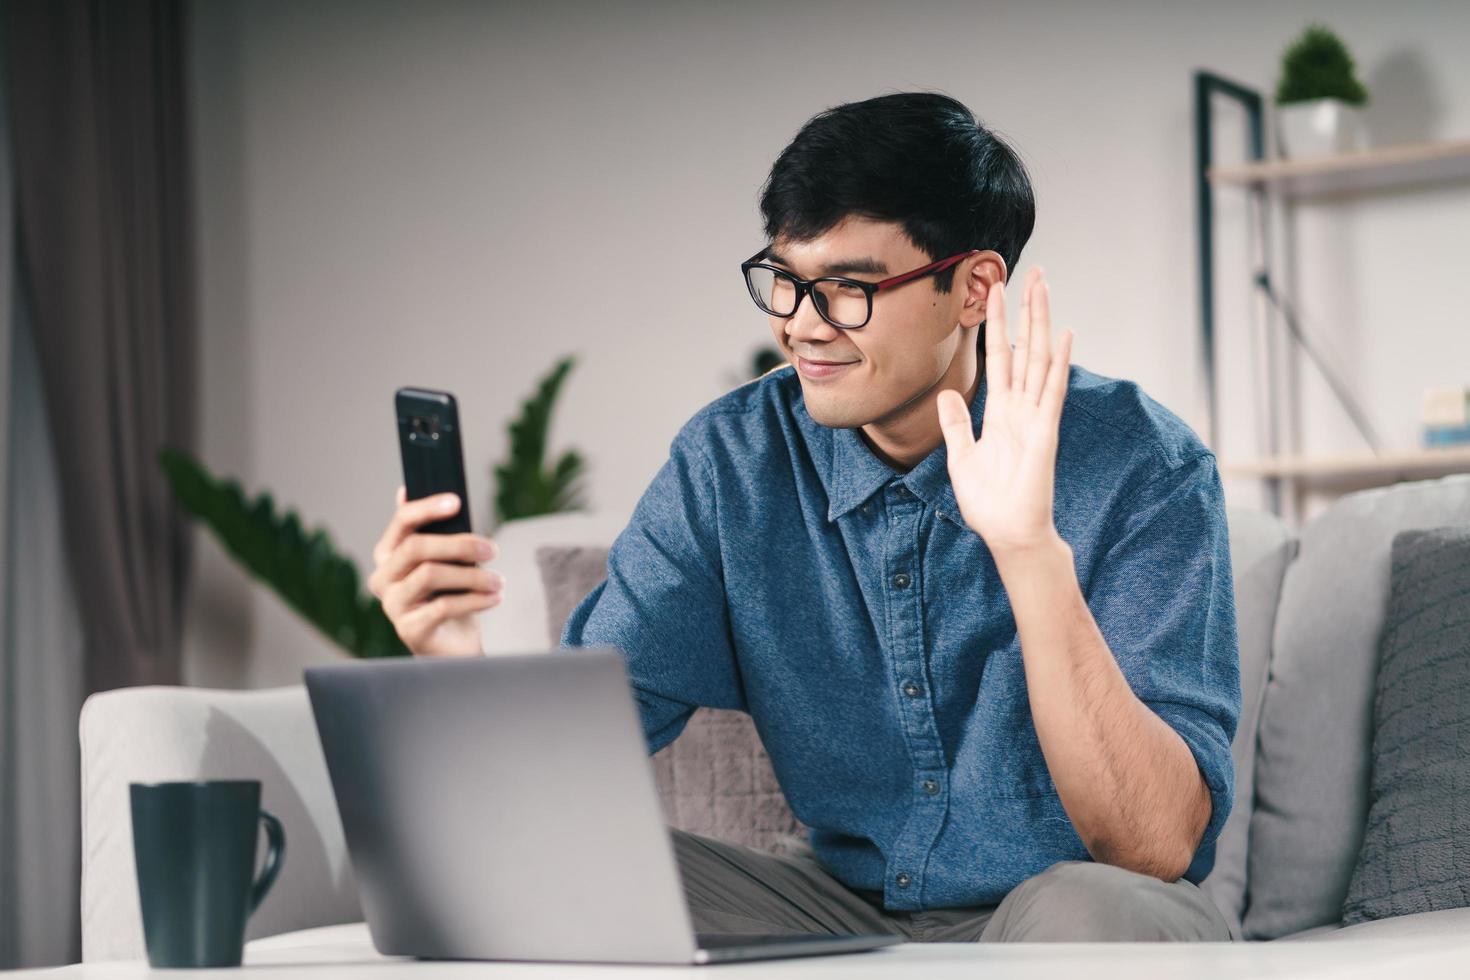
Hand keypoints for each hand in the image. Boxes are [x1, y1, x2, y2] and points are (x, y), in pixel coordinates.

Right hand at [367, 486, 501, 655]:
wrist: (454, 643)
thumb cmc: (449, 595)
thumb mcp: (445, 560)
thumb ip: (431, 530)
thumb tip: (404, 489)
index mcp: (389, 554)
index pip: (402, 522)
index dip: (427, 508)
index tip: (456, 501)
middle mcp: (383, 578)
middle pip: (417, 548)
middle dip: (460, 545)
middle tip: (491, 549)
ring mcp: (393, 605)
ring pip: (430, 575)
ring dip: (473, 576)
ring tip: (498, 581)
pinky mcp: (408, 630)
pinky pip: (443, 606)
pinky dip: (475, 600)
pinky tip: (495, 598)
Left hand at [938, 267, 1072, 555]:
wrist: (1008, 533)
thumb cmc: (988, 502)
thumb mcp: (961, 457)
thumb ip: (956, 424)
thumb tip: (947, 394)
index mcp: (1000, 412)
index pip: (999, 357)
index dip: (996, 324)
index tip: (993, 290)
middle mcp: (1021, 407)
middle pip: (1025, 347)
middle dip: (1027, 310)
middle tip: (1032, 270)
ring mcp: (1036, 416)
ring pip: (1040, 358)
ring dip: (1042, 322)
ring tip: (1044, 286)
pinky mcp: (1045, 431)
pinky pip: (1053, 390)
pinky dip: (1060, 362)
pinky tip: (1065, 334)